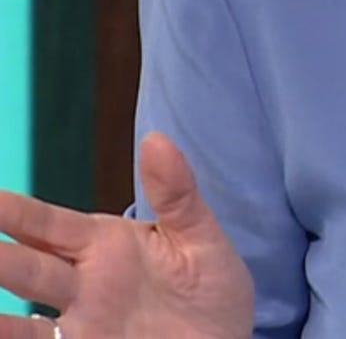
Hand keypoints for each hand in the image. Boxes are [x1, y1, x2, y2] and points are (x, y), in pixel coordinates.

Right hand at [0, 132, 252, 337]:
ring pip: (23, 323)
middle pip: (26, 270)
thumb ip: (177, 192)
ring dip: (0, 318)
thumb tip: (155, 138)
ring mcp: (84, 327)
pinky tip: (3, 331)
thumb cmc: (212, 288)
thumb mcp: (200, 236)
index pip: (48, 225)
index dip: (13, 212)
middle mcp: (84, 286)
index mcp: (106, 245)